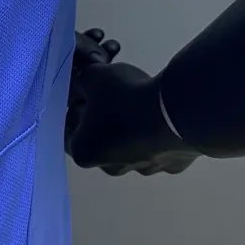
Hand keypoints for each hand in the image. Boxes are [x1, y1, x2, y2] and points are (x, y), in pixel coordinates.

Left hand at [65, 27, 200, 175]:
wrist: (175, 111)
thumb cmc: (124, 97)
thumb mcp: (94, 76)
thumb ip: (83, 81)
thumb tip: (85, 84)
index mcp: (83, 152)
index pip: (69, 130)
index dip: (75, 107)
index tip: (86, 91)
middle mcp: (111, 168)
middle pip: (100, 140)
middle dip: (103, 118)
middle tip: (112, 93)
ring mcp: (143, 169)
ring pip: (130, 146)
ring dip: (131, 127)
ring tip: (140, 101)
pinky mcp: (171, 166)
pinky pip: (159, 146)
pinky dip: (158, 133)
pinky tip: (162, 113)